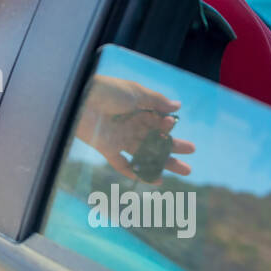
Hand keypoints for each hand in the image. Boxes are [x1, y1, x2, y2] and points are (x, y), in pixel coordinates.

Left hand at [71, 75, 194, 183]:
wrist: (80, 99)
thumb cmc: (107, 91)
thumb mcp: (135, 92)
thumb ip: (156, 101)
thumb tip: (178, 107)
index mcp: (136, 109)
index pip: (157, 121)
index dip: (166, 125)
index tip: (173, 124)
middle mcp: (129, 125)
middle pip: (154, 139)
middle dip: (174, 147)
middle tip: (191, 152)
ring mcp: (118, 138)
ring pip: (145, 154)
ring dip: (164, 162)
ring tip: (185, 170)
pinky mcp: (107, 148)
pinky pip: (123, 164)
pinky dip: (138, 173)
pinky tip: (156, 180)